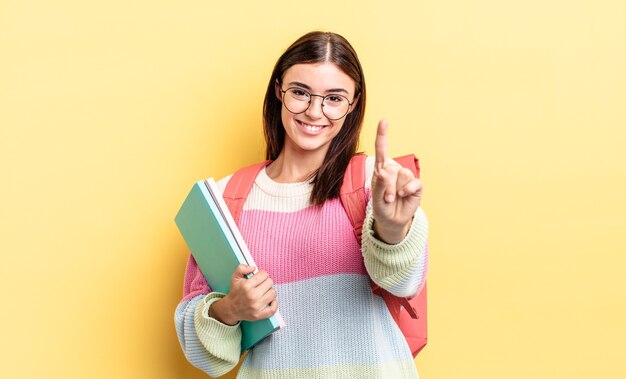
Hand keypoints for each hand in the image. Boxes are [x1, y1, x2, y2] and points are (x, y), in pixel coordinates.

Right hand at [210, 264, 277, 324]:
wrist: (231, 308)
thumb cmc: (236, 292)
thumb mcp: (235, 277)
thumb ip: (242, 268)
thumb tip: (253, 268)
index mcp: (246, 286)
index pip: (264, 274)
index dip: (262, 274)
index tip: (259, 277)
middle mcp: (252, 296)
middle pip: (270, 282)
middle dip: (265, 282)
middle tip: (260, 285)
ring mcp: (257, 306)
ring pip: (273, 293)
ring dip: (269, 292)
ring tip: (263, 293)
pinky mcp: (259, 315)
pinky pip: (273, 309)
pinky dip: (274, 304)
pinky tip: (269, 301)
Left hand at [371, 119, 422, 243]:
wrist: (392, 220)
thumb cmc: (381, 206)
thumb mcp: (376, 198)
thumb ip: (380, 185)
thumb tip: (384, 171)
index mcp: (381, 168)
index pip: (382, 149)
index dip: (383, 135)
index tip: (384, 121)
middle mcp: (394, 169)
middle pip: (390, 168)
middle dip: (387, 186)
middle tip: (386, 198)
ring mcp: (405, 176)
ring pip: (402, 175)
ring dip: (395, 191)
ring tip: (393, 199)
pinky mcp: (416, 185)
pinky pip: (413, 183)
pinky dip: (407, 190)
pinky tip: (404, 196)